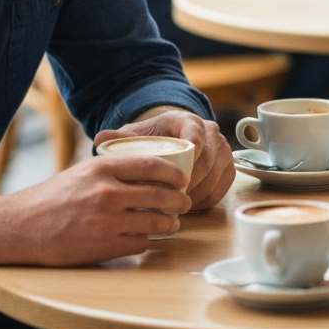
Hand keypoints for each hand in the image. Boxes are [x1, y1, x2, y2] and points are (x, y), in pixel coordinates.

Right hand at [6, 153, 192, 265]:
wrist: (20, 227)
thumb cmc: (52, 197)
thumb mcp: (83, 171)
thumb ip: (113, 168)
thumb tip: (148, 169)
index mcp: (103, 167)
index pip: (153, 164)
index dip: (174, 172)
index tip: (182, 177)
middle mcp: (107, 192)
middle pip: (161, 194)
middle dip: (180, 200)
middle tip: (185, 202)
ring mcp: (106, 221)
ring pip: (156, 221)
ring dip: (170, 223)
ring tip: (172, 222)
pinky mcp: (103, 247)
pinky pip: (140, 243)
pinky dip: (148, 241)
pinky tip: (149, 238)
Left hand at [94, 107, 234, 210]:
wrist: (172, 139)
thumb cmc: (152, 139)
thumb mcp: (137, 135)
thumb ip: (121, 138)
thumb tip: (101, 139)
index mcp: (187, 121)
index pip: (195, 132)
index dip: (194, 146)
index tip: (185, 163)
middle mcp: (210, 132)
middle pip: (207, 159)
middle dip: (190, 181)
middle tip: (170, 199)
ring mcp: (222, 151)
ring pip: (215, 176)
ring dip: (197, 194)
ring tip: (176, 207)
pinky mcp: (228, 168)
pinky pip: (220, 189)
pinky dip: (205, 200)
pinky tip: (189, 207)